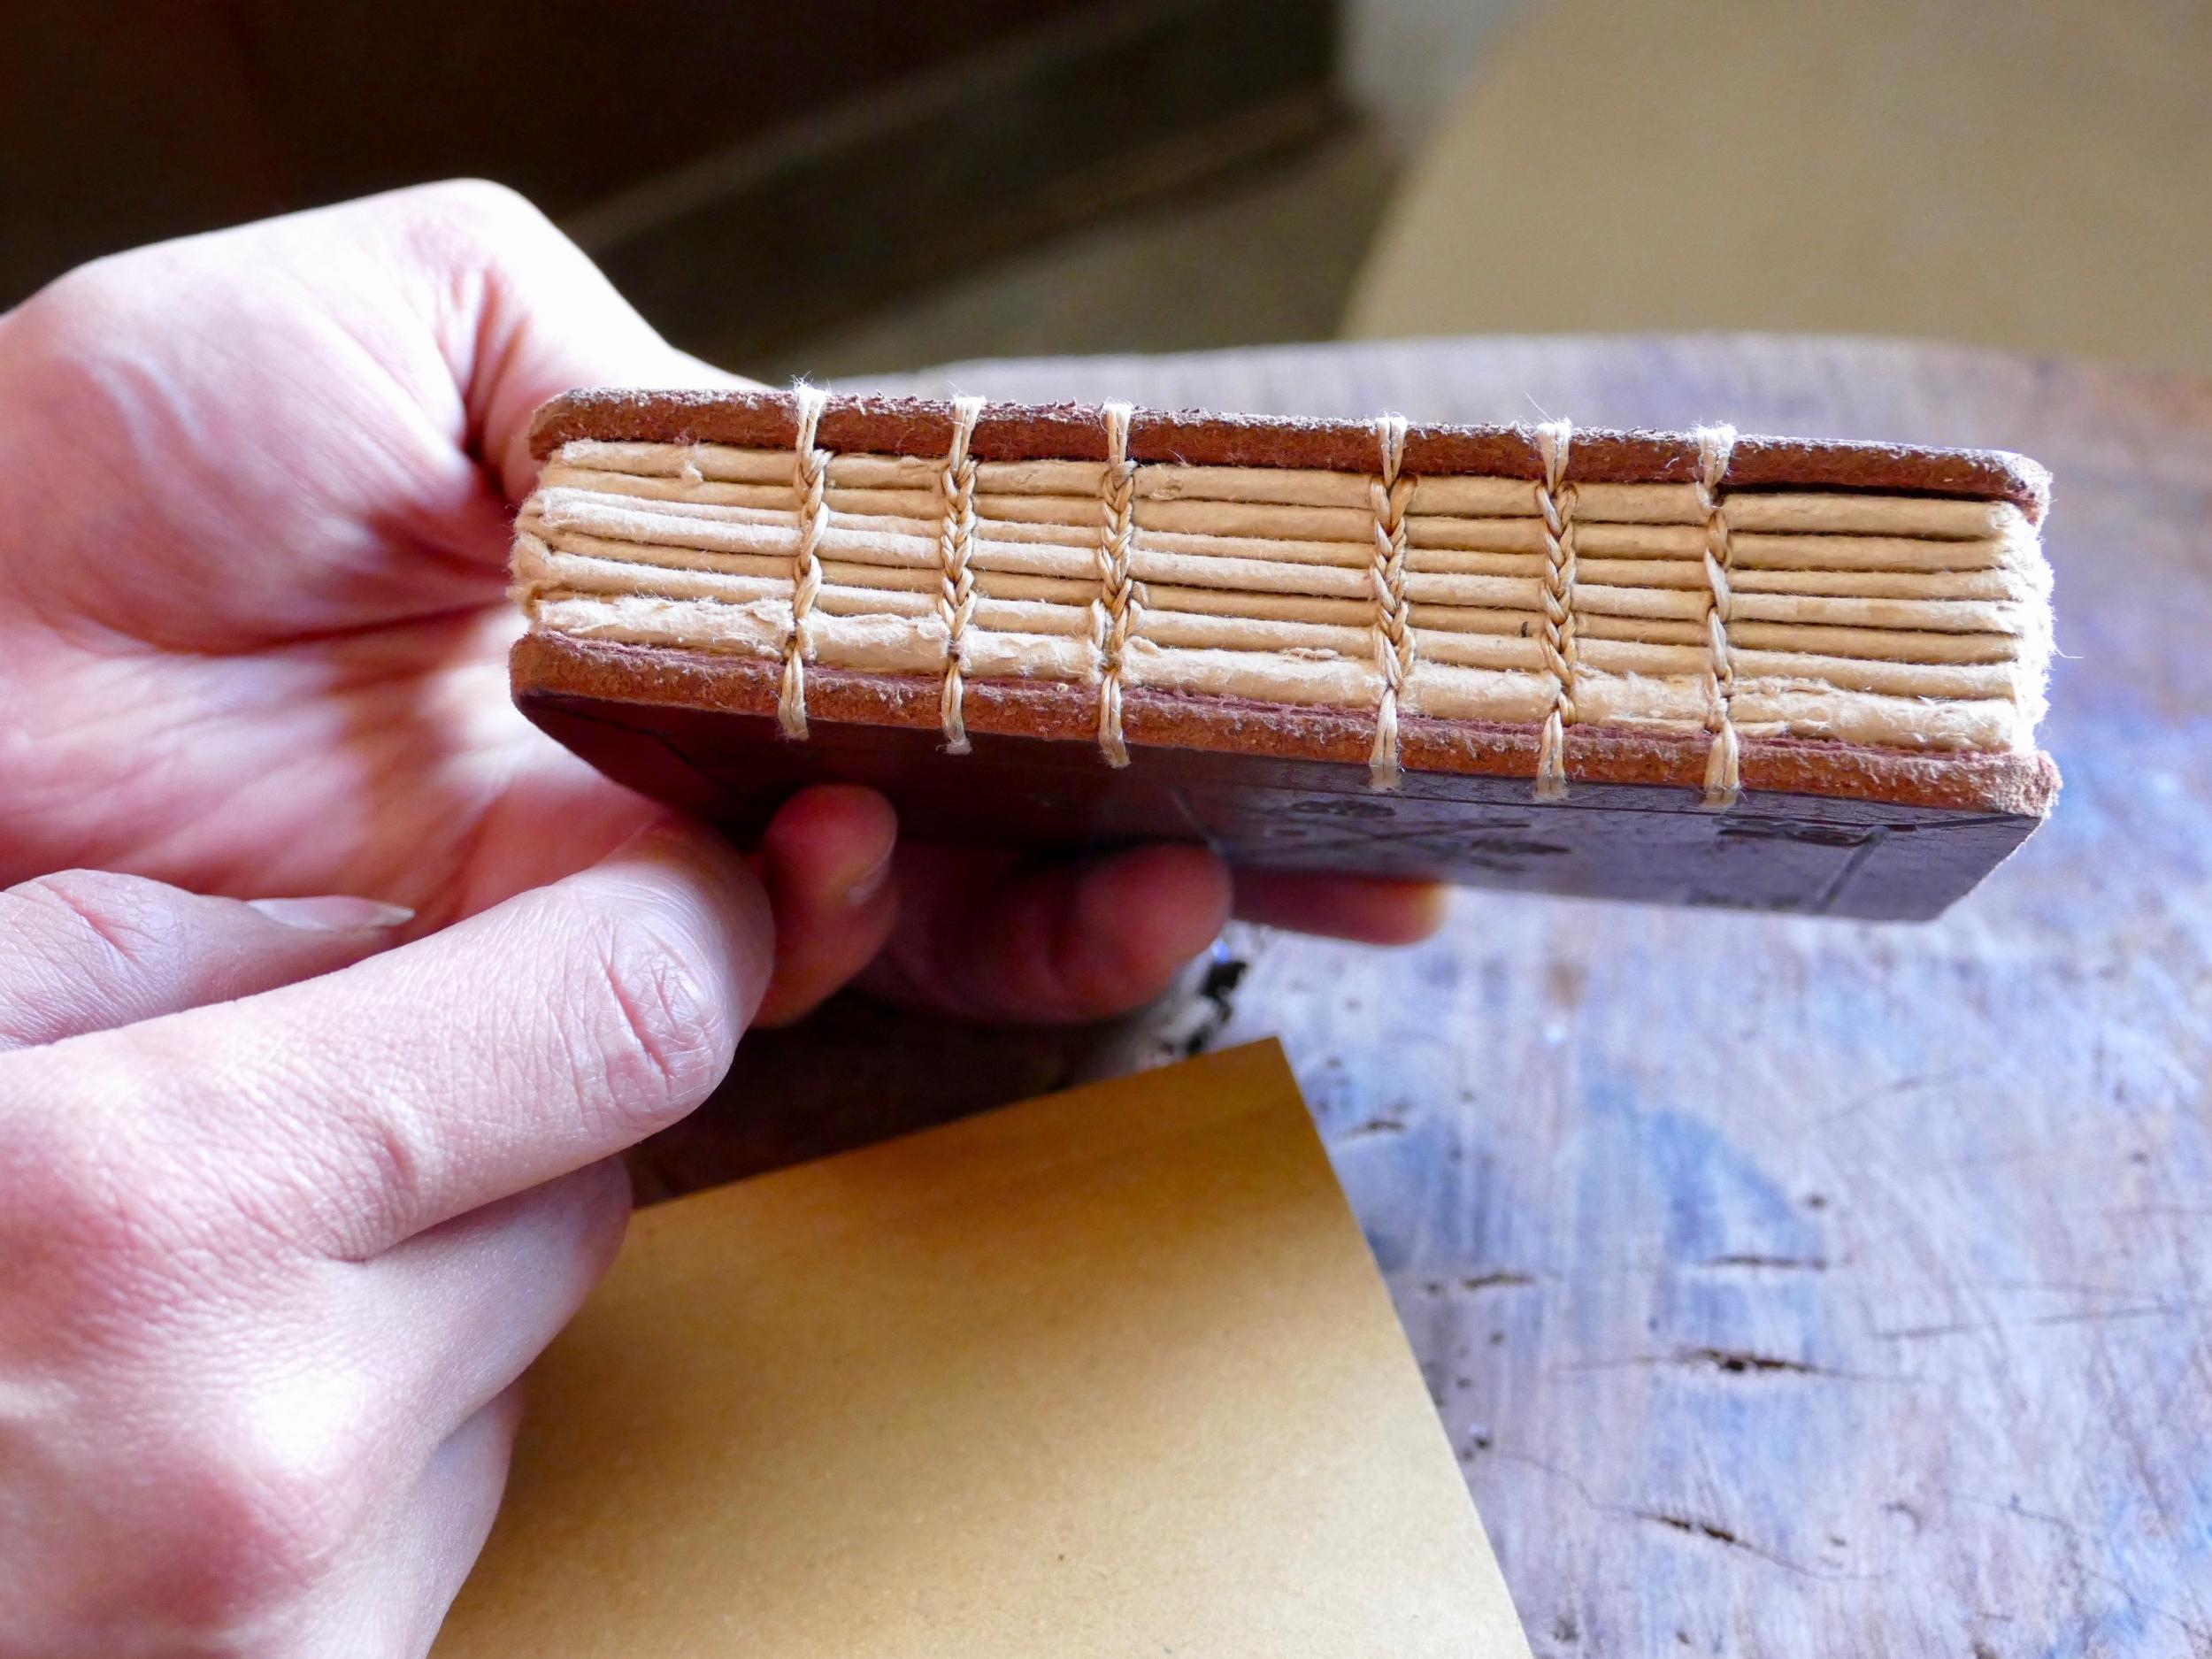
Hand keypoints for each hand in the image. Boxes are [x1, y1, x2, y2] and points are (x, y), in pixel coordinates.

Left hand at [0, 181, 1444, 1027]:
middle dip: (1184, 801)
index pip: (945, 622)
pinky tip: (936, 871)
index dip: (1108, 640)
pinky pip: (776, 984)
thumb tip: (776, 473)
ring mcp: (635, 898)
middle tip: (1357, 820)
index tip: (1272, 643)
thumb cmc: (105, 484)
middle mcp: (687, 756)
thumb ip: (597, 370)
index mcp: (670, 593)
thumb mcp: (383, 325)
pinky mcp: (563, 1010)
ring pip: (930, 911)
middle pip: (989, 789)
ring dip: (1088, 890)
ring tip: (1215, 863)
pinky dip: (896, 934)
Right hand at [0, 823, 767, 1655]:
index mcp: (149, 1216)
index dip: (679, 937)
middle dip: (489, 1132)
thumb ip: (157, 955)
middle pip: (587, 1195)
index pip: (625, 1027)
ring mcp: (296, 1632)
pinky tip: (161, 1452)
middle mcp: (267, 1451)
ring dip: (409, 1307)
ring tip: (168, 1324)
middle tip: (297, 1129)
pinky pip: (439, 1518)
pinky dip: (361, 1452)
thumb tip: (388, 940)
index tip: (676, 906)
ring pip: (515, 1366)